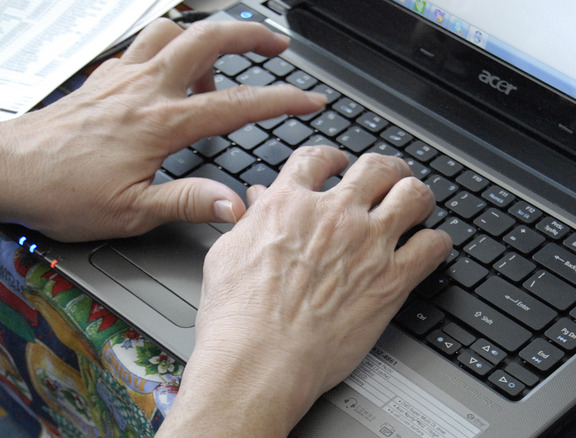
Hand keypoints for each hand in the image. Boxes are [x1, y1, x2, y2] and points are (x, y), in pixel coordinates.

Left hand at [0, 19, 325, 240]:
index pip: (236, 105)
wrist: (6, 170)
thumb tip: (235, 205)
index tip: (310, 100)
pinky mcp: (104, 78)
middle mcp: (145, 90)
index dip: (281, 100)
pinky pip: (143, 43)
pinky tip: (173, 67)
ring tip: (225, 58)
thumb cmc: (63, 192)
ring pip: (175, 30)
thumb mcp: (131, 211)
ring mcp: (123, 77)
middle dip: (251, 36)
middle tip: (278, 46)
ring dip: (208, 35)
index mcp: (160, 124)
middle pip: (208, 40)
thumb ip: (188, 202)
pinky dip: (170, 44)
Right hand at [157, 146, 452, 436]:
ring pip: (413, 196)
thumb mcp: (228, 254)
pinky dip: (436, 243)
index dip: (333, 157)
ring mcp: (368, 245)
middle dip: (387, 169)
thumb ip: (251, 220)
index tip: (338, 163)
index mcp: (291, 204)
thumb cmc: (238, 317)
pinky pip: (432, 246)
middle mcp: (335, 216)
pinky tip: (430, 247)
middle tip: (390, 178)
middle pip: (377, 167)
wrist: (260, 360)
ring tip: (416, 205)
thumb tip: (260, 201)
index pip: (319, 158)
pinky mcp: (392, 280)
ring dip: (417, 197)